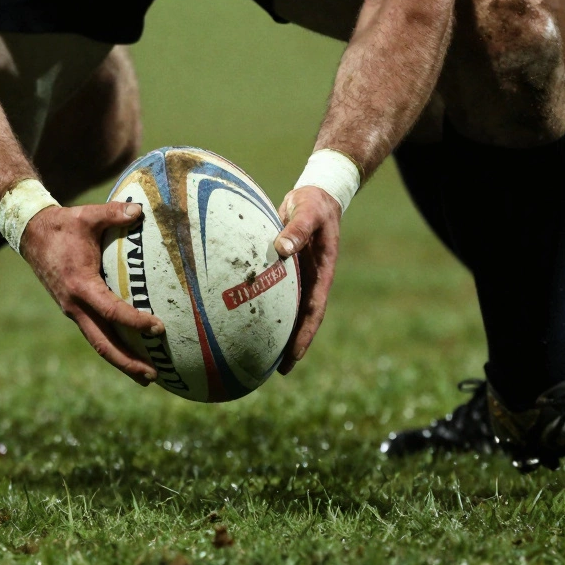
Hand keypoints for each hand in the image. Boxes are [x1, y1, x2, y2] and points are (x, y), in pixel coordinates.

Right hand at [19, 201, 164, 385]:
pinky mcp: (74, 309)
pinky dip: (113, 346)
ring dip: (121, 361)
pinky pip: (95, 333)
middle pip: (103, 344)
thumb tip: (140, 210)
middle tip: (152, 375)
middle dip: (127, 362)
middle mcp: (75, 305)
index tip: (158, 328)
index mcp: (80, 285)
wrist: (30, 234)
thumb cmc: (62, 225)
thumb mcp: (87, 216)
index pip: (111, 312)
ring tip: (147, 375)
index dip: (135, 322)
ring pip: (98, 343)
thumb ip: (114, 214)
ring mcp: (73, 310)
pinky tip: (132, 352)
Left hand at [273, 186, 341, 374]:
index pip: (314, 311)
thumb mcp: (308, 212)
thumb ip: (297, 229)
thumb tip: (281, 249)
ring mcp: (298, 277)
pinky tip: (244, 318)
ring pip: (287, 310)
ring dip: (277, 332)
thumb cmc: (314, 203)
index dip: (305, 334)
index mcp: (320, 273)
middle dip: (291, 345)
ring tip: (259, 355)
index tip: (295, 355)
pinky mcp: (284, 269)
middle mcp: (310, 280)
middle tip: (277, 370)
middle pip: (300, 319)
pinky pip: (273, 293)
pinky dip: (263, 307)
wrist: (315, 195)